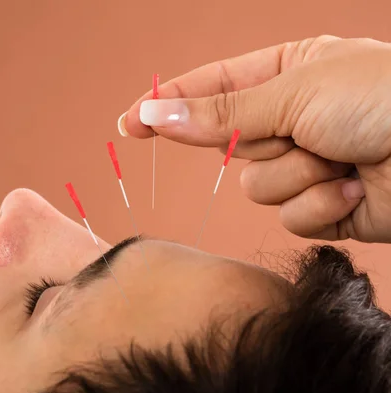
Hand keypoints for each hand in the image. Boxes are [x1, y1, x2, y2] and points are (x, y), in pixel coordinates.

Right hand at [119, 35, 390, 243]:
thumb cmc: (383, 99)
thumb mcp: (292, 92)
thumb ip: (218, 111)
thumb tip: (154, 114)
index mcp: (287, 75)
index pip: (209, 90)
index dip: (166, 107)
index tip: (128, 123)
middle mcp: (294, 119)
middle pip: (230, 145)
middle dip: (260, 142)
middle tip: (300, 129)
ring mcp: (308, 163)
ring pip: (256, 186)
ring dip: (295, 175)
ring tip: (340, 158)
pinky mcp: (325, 205)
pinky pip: (290, 215)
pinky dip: (319, 203)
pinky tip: (355, 187)